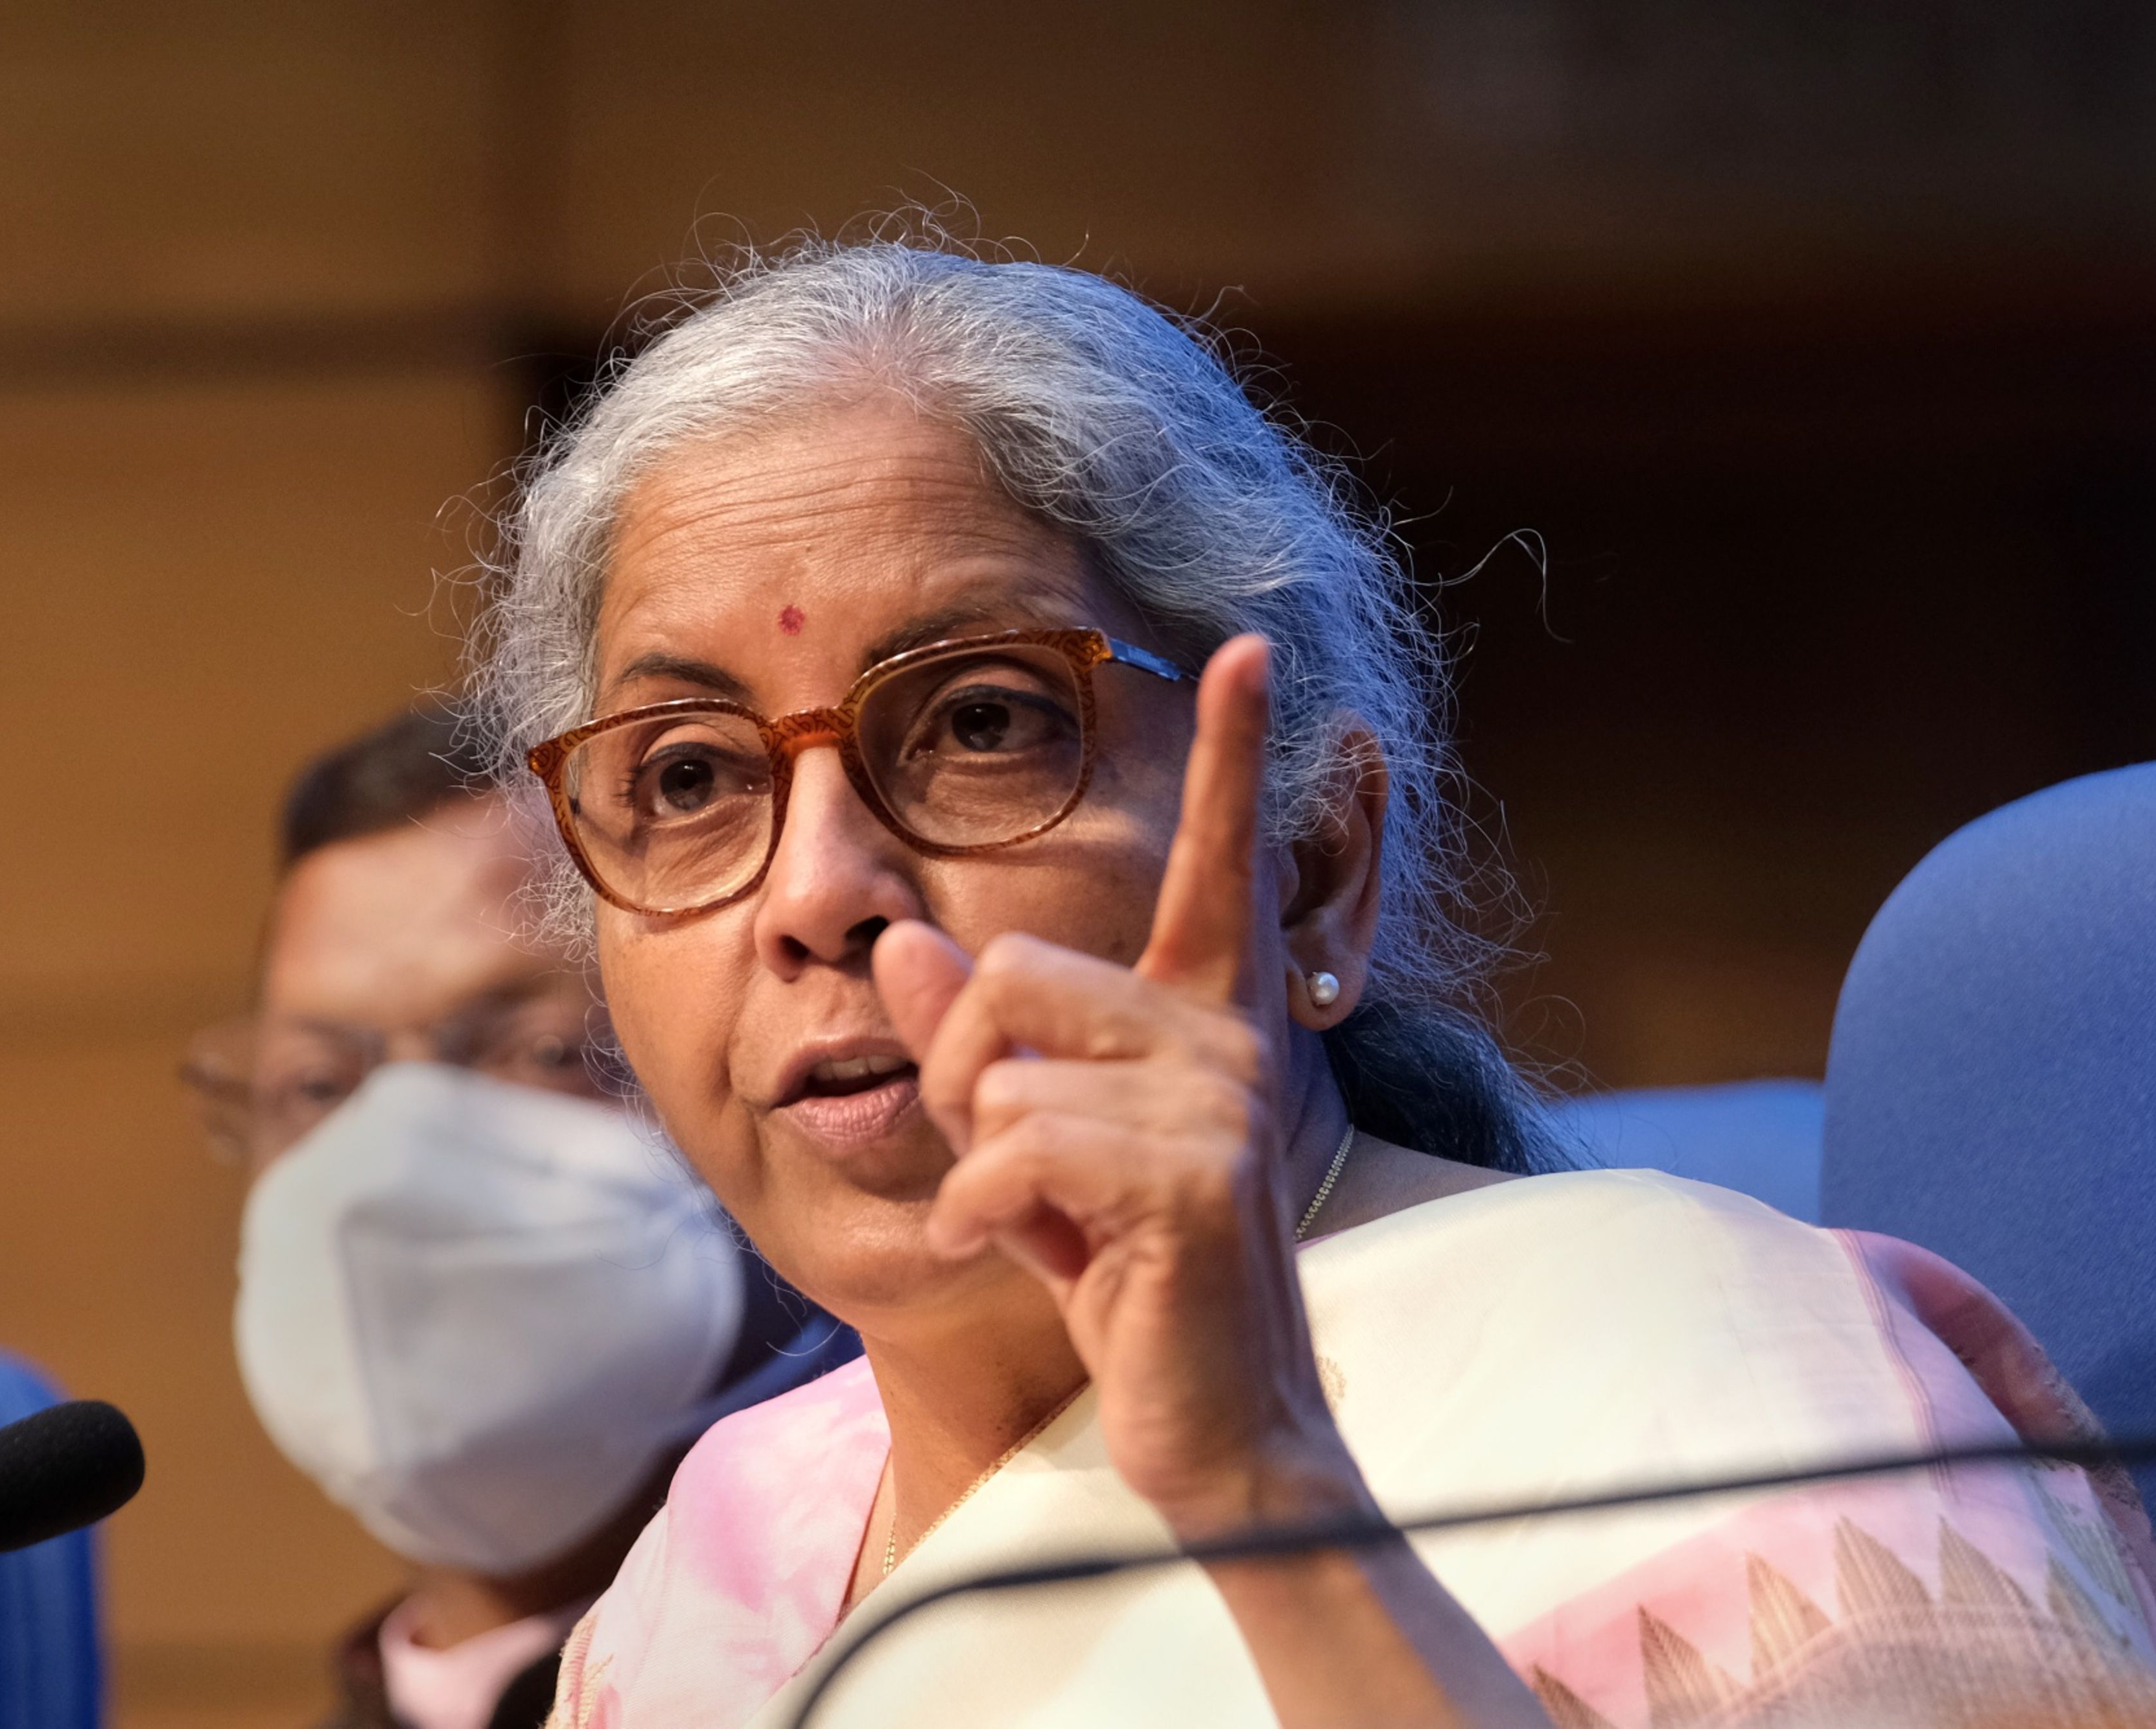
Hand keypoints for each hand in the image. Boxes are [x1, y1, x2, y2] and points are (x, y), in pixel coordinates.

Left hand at [874, 635, 1355, 1533]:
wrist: (1219, 1429)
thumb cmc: (1126, 1279)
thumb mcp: (1031, 1150)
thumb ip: (976, 1046)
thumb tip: (906, 948)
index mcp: (1202, 1020)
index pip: (1217, 867)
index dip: (1233, 758)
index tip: (1249, 650)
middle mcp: (1225, 1039)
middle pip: (1010, 969)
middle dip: (971, 1078)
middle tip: (1022, 1171)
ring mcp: (1217, 1103)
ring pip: (1000, 1068)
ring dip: (983, 1161)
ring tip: (1045, 1223)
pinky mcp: (1190, 1177)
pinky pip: (1009, 1148)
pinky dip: (982, 1217)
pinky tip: (1026, 1256)